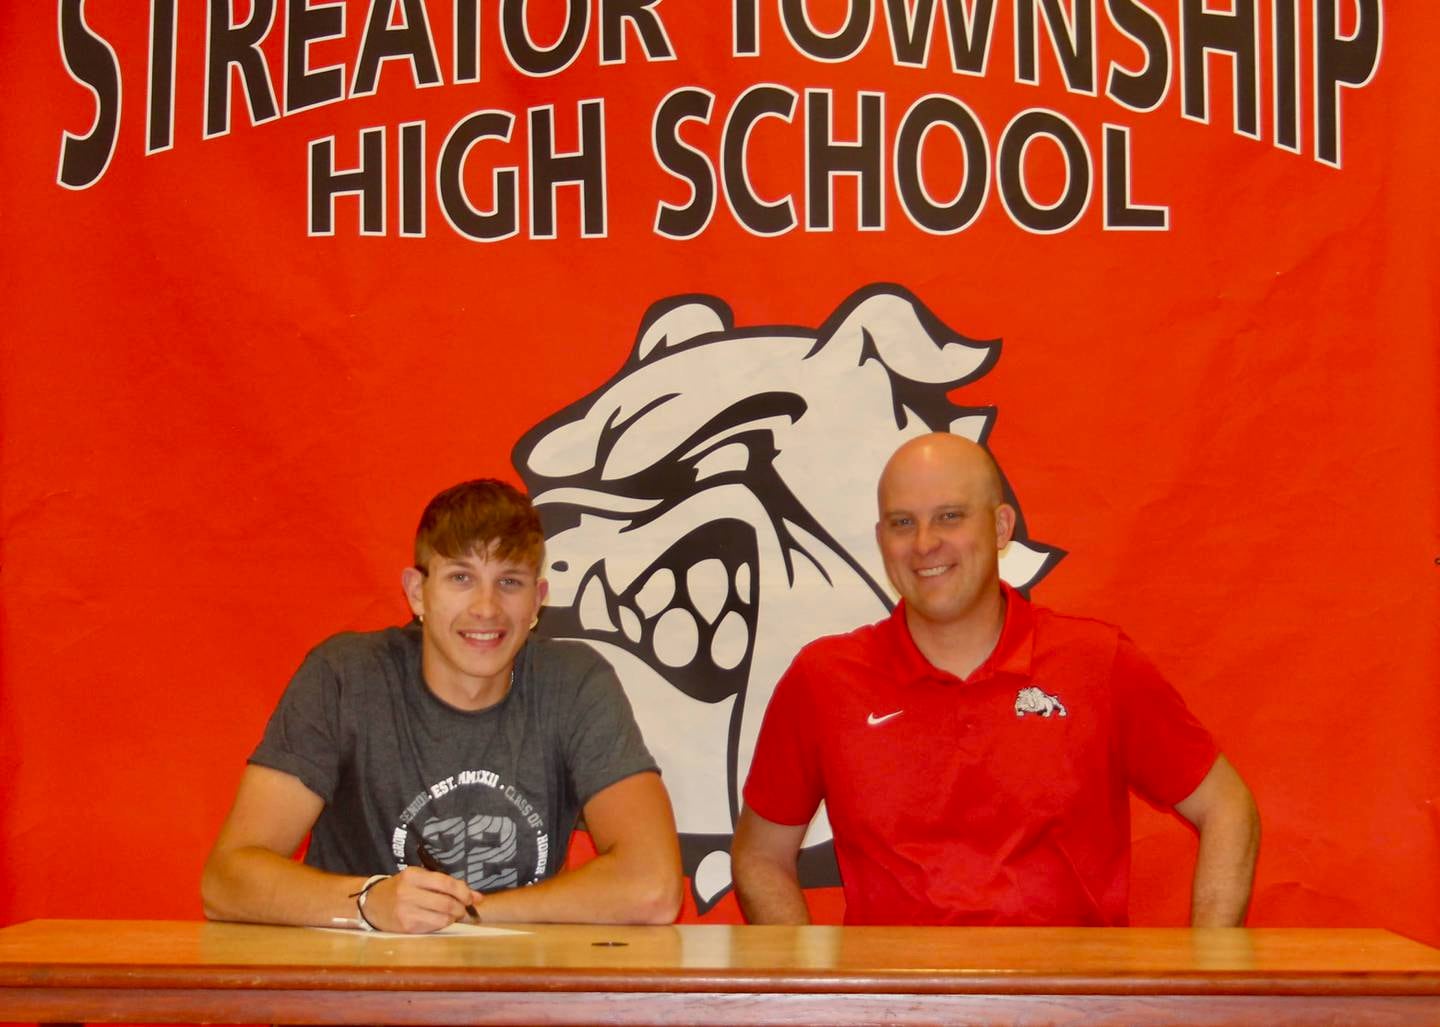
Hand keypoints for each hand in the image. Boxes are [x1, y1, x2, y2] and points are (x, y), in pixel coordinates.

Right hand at [362, 867, 483, 932]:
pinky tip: (440, 919)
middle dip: (462, 907)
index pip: (446, 883)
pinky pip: (434, 927)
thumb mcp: (419, 879)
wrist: (372, 904)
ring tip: (453, 914)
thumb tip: (477, 897)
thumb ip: (446, 885)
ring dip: (454, 917)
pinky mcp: (407, 927)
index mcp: (413, 875)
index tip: (472, 897)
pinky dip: (443, 923)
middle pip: (447, 902)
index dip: (464, 891)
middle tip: (464, 908)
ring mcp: (407, 911)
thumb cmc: (401, 888)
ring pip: (443, 917)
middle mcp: (408, 893)